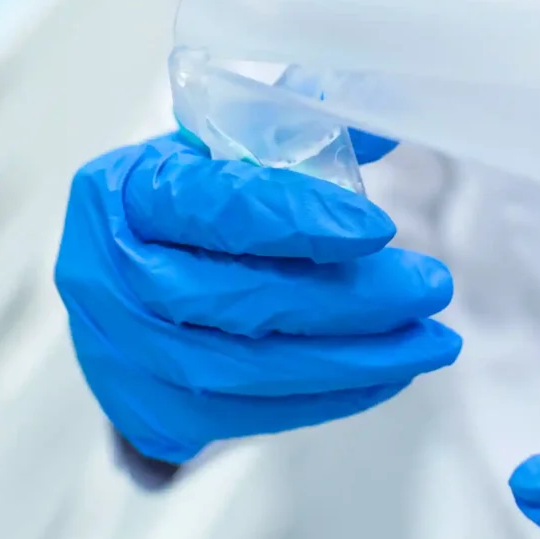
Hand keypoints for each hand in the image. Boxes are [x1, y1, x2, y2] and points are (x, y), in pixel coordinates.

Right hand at [55, 131, 460, 465]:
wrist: (121, 295)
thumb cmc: (181, 211)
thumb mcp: (218, 156)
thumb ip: (293, 134)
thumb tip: (384, 123)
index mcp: (120, 194)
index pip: (212, 206)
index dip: (298, 218)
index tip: (380, 227)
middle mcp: (108, 281)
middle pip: (238, 298)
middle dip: (349, 297)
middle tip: (431, 285)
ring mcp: (125, 357)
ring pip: (251, 369)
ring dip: (357, 359)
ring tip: (431, 340)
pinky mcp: (153, 415)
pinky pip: (254, 413)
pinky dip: (331, 395)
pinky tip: (389, 372)